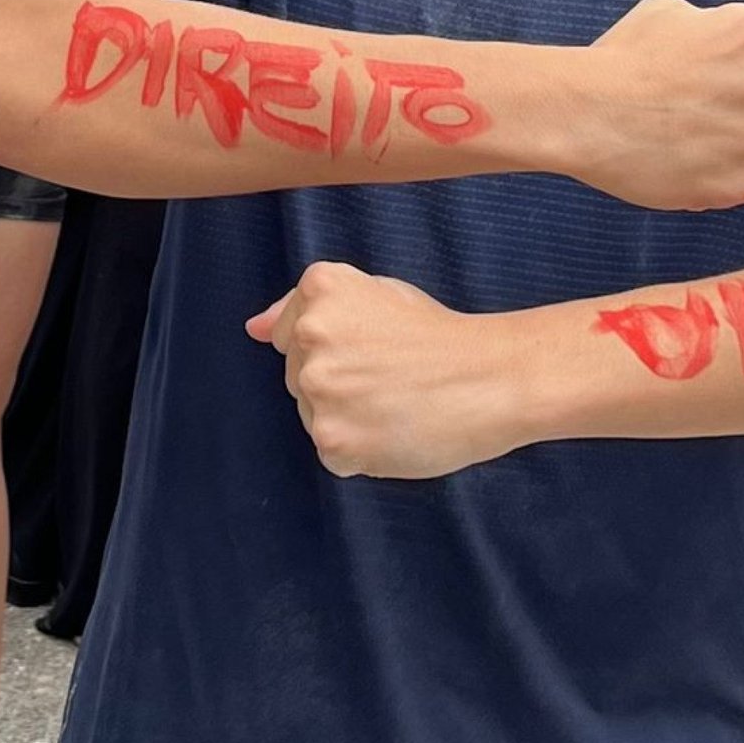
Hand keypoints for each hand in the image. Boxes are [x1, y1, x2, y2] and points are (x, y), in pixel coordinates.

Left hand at [246, 262, 514, 477]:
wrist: (491, 379)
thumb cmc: (439, 336)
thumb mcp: (378, 294)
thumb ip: (308, 308)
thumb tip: (252, 330)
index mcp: (321, 290)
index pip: (289, 331)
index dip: (337, 345)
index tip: (375, 346)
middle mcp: (310, 335)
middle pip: (298, 374)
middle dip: (336, 381)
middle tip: (390, 377)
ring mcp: (320, 390)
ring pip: (312, 414)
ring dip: (345, 417)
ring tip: (394, 404)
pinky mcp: (332, 442)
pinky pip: (331, 452)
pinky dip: (359, 450)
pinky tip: (394, 430)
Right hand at [581, 0, 743, 210]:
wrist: (589, 115)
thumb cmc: (621, 58)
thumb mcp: (667, 10)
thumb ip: (709, 25)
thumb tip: (718, 45)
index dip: (720, 57)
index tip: (689, 67)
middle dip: (730, 99)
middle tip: (680, 108)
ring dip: (726, 140)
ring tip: (676, 139)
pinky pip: (743, 179)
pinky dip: (717, 177)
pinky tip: (680, 164)